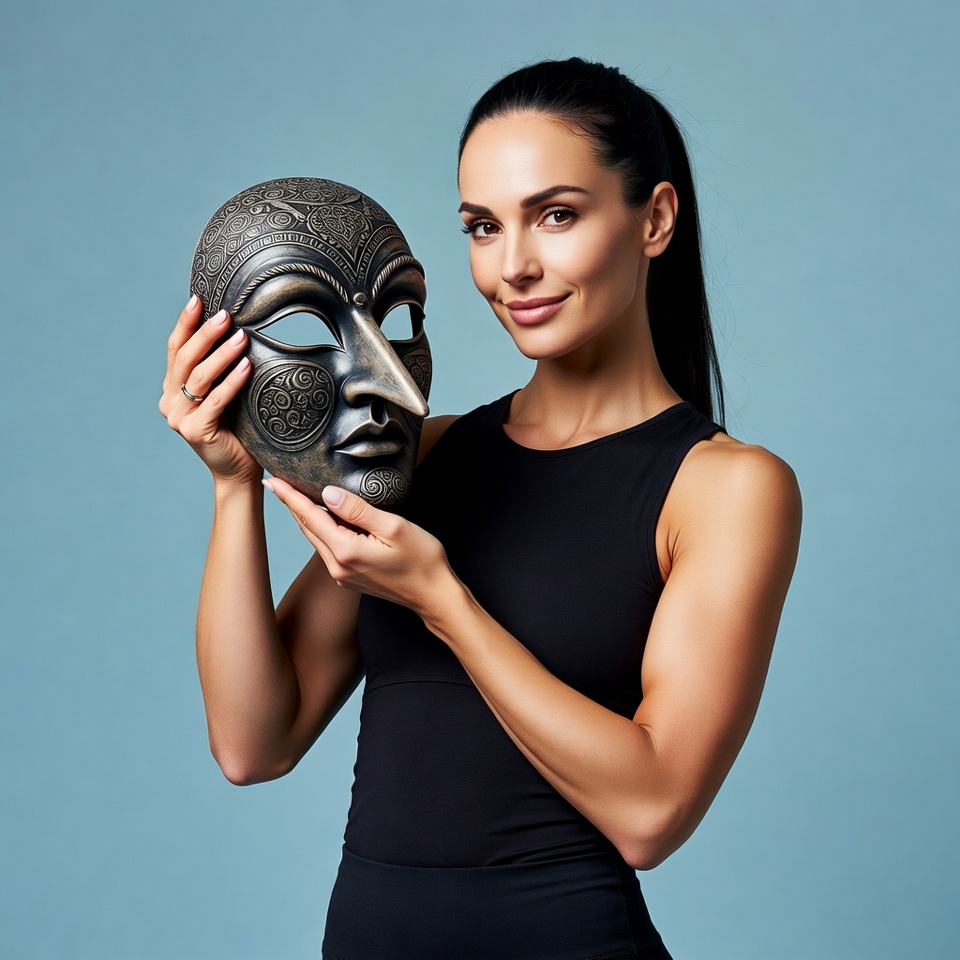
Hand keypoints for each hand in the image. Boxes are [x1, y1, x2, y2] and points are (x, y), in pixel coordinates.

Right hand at [159, 295, 260, 484]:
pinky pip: (214, 401)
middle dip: (204, 334)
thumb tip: (235, 328)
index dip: (186, 324)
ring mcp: (179, 418)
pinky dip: (231, 382)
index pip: (176, 349)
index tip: (198, 300)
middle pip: (185, 359)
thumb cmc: (236, 428)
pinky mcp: (195, 432)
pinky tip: (246, 367)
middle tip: (225, 315)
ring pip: (198, 378)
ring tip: (241, 337)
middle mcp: (169, 402)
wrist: (239, 469)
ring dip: (221, 354)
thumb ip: (219, 369)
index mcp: (172, 389)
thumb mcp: (224, 393)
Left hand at [263, 477, 451, 616]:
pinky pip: (329, 547)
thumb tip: (327, 494)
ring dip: (306, 516)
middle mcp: (337, 566)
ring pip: (317, 538)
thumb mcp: (393, 527)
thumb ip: (358, 510)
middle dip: (292, 504)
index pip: (310, 517)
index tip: (272, 480)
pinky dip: (322, 529)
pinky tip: (325, 516)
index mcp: (346, 551)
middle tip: (277, 482)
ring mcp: (342, 575)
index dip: (290, 496)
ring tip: (295, 494)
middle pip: (308, 528)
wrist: (434, 595)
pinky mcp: (350, 578)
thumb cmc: (421, 560)